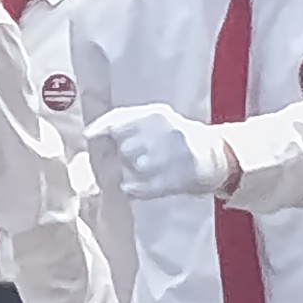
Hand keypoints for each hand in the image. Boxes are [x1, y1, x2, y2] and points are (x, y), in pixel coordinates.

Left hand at [86, 103, 225, 202]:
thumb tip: (90, 134)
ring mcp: (174, 154)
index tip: (89, 136)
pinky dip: (134, 188)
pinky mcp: (178, 177)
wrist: (214, 155)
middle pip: (124, 147)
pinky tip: (131, 187)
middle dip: (121, 155)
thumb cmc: (174, 136)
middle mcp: (167, 130)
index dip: (102, 127)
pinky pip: (144, 187)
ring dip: (130, 171)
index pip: (122, 117)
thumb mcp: (154, 120)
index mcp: (157, 114)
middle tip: (130, 158)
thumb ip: (125, 122)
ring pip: (135, 167)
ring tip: (140, 170)